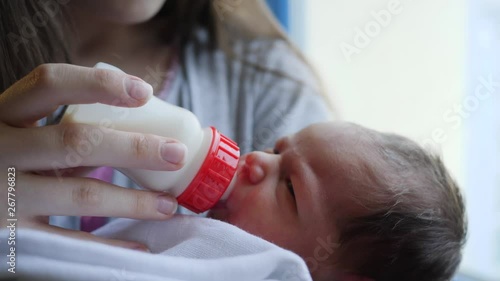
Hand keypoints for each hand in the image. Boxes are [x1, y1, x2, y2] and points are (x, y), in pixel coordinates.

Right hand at [0, 64, 185, 250]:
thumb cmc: (10, 165)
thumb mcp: (28, 141)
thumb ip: (69, 135)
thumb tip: (142, 135)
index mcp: (4, 114)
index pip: (49, 83)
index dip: (99, 83)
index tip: (144, 92)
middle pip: (75, 141)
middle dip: (135, 148)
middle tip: (177, 153)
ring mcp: (2, 194)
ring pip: (80, 194)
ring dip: (133, 200)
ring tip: (168, 205)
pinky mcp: (10, 236)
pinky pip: (69, 241)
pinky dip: (109, 244)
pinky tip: (138, 245)